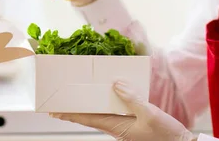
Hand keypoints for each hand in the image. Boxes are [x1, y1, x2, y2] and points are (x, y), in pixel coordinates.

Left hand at [51, 81, 195, 140]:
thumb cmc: (166, 135)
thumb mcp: (150, 114)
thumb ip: (132, 99)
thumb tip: (115, 84)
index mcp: (116, 127)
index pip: (86, 119)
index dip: (69, 114)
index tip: (53, 111)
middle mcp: (116, 127)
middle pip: (90, 116)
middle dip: (75, 109)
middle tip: (60, 101)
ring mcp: (123, 126)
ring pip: (101, 114)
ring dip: (89, 106)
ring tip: (77, 96)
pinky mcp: (132, 124)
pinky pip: (114, 112)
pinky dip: (105, 104)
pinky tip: (107, 96)